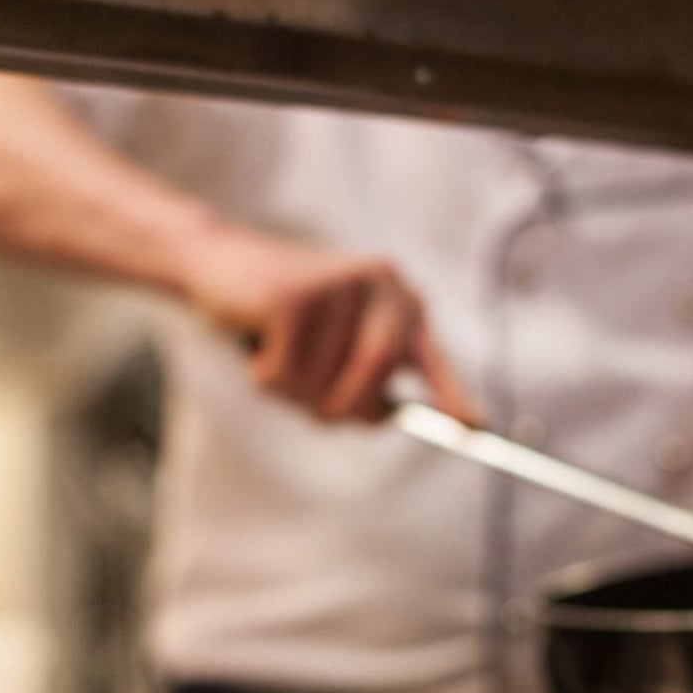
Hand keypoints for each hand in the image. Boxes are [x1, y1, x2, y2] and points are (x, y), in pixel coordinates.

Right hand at [176, 226, 479, 423]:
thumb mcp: (331, 349)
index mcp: (398, 298)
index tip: (473, 429)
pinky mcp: (292, 296)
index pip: (431, 356)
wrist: (219, 263)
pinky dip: (265, 377)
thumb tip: (386, 417)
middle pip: (376, 373)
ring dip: (293, 393)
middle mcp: (379, 283)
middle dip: (342, 407)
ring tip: (277, 358)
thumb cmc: (282, 318)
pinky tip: (256, 343)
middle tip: (315, 412)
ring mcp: (336, 284)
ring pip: (323, 383)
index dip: (453, 393)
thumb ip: (362, 380)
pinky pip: (283, 374)